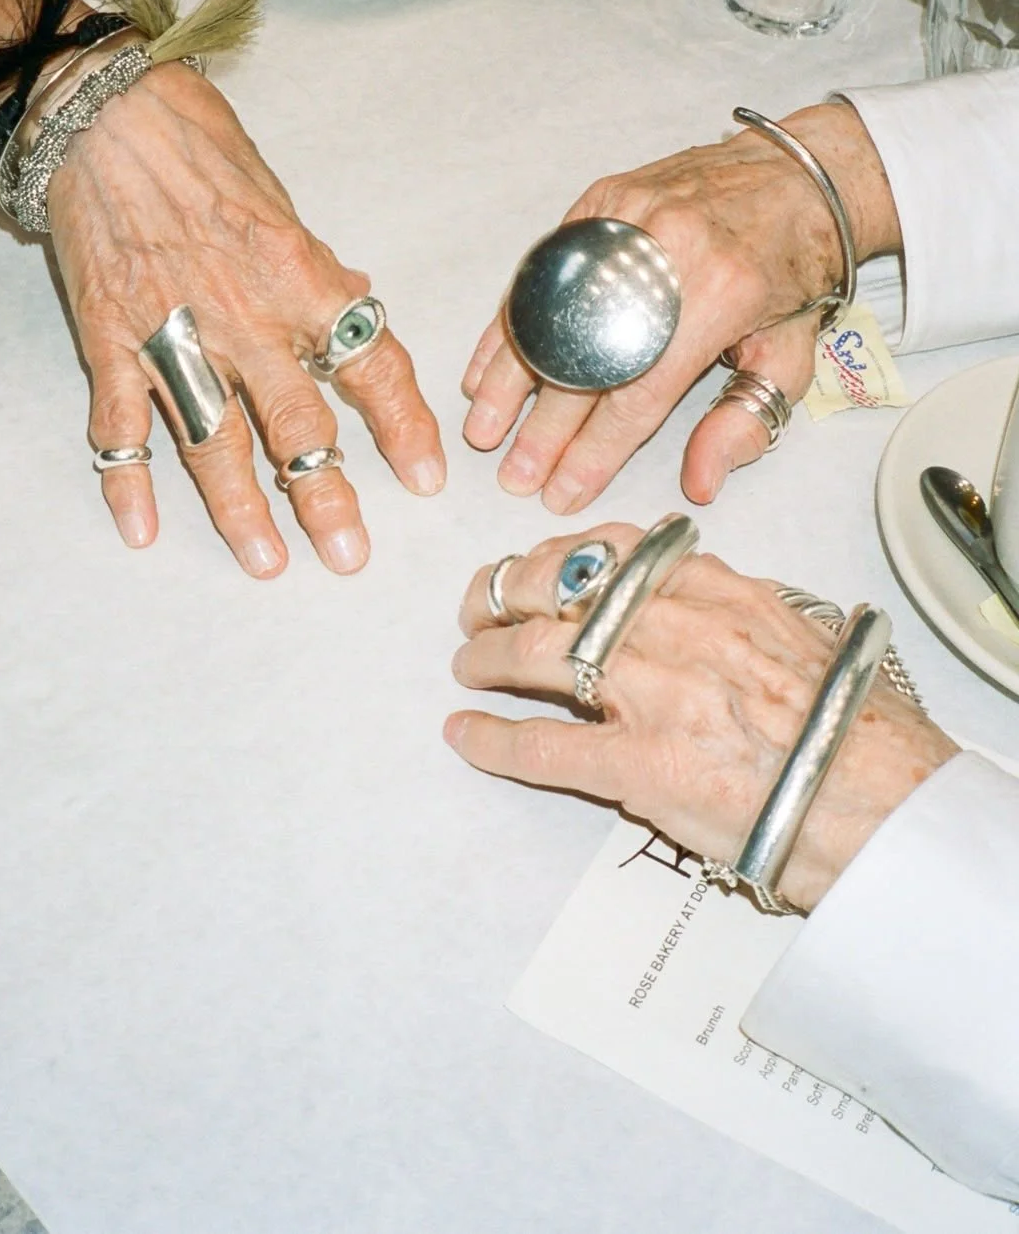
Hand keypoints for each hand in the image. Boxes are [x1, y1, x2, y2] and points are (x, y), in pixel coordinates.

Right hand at [0, 0, 443, 572]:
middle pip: (296, 421)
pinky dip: (127, 478)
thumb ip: (319, 268)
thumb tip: (359, 301)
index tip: (425, 478)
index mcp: (300, 276)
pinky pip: (120, 422)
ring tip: (268, 562)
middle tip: (350, 555)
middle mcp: (244, 315)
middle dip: (326, 494)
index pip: (371, 363)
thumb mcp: (283, 203)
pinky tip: (141, 530)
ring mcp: (172, 333)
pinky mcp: (110, 338)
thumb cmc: (200, 147)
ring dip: (240, 508)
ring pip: (213, 440)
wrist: (104, 112)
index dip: (404, 426)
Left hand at [446, 524, 956, 911]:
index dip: (557, 552)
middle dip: (504, 592)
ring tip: (469, 664)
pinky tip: (465, 735)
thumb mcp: (793, 632)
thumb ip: (732, 607)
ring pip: (537, 653)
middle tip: (479, 605)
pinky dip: (492, 738)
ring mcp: (650, 694)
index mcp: (715, 591)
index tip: (535, 562)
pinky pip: (541, 744)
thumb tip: (691, 594)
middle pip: (559, 588)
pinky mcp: (637, 766)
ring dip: (488, 656)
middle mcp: (674, 626)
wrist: (881, 800)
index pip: (614, 548)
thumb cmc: (849, 725)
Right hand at [462, 104, 900, 512]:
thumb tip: (700, 483)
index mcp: (720, 295)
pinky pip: (542, 273)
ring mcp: (627, 220)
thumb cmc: (795, 268)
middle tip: (515, 475)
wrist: (799, 173)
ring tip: (484, 430)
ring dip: (509, 379)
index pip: (639, 393)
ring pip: (548, 311)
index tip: (562, 491)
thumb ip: (744, 419)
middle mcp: (665, 252)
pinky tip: (488, 366)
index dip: (595, 450)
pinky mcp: (602, 202)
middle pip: (585, 359)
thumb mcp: (791, 353)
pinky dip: (511, 324)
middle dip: (544, 429)